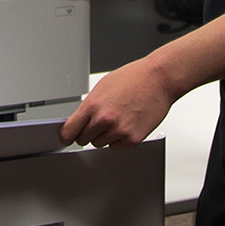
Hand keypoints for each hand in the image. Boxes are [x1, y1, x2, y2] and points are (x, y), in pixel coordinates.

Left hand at [59, 59, 177, 147]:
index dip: (66, 135)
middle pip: (83, 140)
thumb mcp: (103, 87)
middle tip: (98, 121)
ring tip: (117, 118)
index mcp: (93, 105)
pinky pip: (116, 147)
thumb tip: (79, 120)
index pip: (69, 131)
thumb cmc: (133, 78)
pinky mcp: (132, 139)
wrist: (158, 79)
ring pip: (100, 144)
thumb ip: (89, 106)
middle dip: (87, 132)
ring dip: (104, 135)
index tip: (66, 137)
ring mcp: (119, 131)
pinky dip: (118, 139)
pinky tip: (126, 123)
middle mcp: (104, 120)